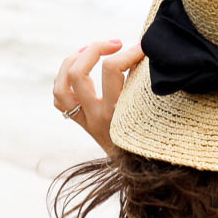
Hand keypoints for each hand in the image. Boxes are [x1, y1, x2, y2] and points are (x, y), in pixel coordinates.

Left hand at [52, 38, 145, 156]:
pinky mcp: (81, 123)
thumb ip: (149, 87)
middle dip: (95, 49)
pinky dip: (66, 80)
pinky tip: (81, 69)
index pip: (112, 69)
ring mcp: (85, 120)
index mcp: (116, 113)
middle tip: (117, 43)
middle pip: (78, 73)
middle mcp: (96, 117)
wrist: (141, 174)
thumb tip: (149, 55)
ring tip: (91, 50)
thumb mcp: (156, 116)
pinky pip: (61, 99)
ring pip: (62, 86)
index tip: (143, 47)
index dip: (129, 51)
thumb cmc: (155, 143)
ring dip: (72, 61)